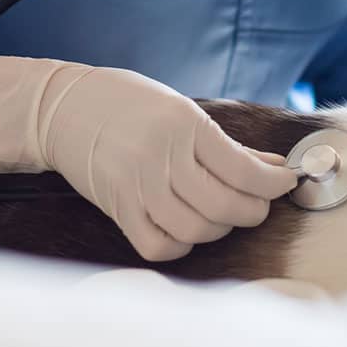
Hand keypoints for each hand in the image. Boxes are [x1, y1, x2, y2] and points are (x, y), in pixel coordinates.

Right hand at [0, 56, 297, 260]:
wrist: (62, 108)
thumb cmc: (129, 102)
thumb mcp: (183, 109)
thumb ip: (228, 144)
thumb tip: (275, 167)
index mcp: (184, 126)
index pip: (244, 170)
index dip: (274, 184)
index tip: (285, 183)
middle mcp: (162, 158)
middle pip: (225, 205)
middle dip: (254, 210)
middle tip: (259, 203)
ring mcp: (137, 187)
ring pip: (196, 229)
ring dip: (222, 228)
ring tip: (226, 214)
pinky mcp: (117, 209)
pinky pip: (159, 245)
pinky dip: (183, 245)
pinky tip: (189, 229)